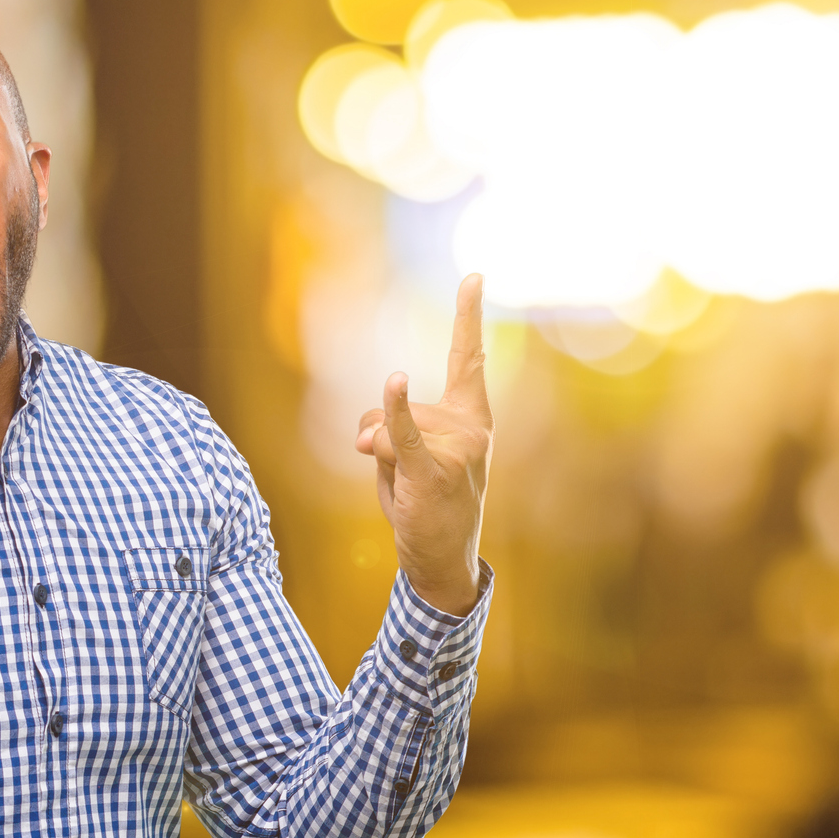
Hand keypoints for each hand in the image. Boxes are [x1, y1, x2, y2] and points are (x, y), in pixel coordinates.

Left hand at [355, 274, 491, 615]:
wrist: (442, 561)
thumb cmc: (425, 504)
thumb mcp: (406, 458)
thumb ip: (385, 430)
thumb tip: (364, 433)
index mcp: (472, 418)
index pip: (469, 359)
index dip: (469, 316)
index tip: (474, 276)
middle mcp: (472, 428)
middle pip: (396, 403)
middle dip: (378, 432)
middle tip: (400, 475)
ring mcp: (457, 450)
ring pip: (385, 428)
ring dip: (376, 455)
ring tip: (404, 489)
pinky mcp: (433, 473)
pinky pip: (402, 436)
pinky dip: (393, 414)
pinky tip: (396, 382)